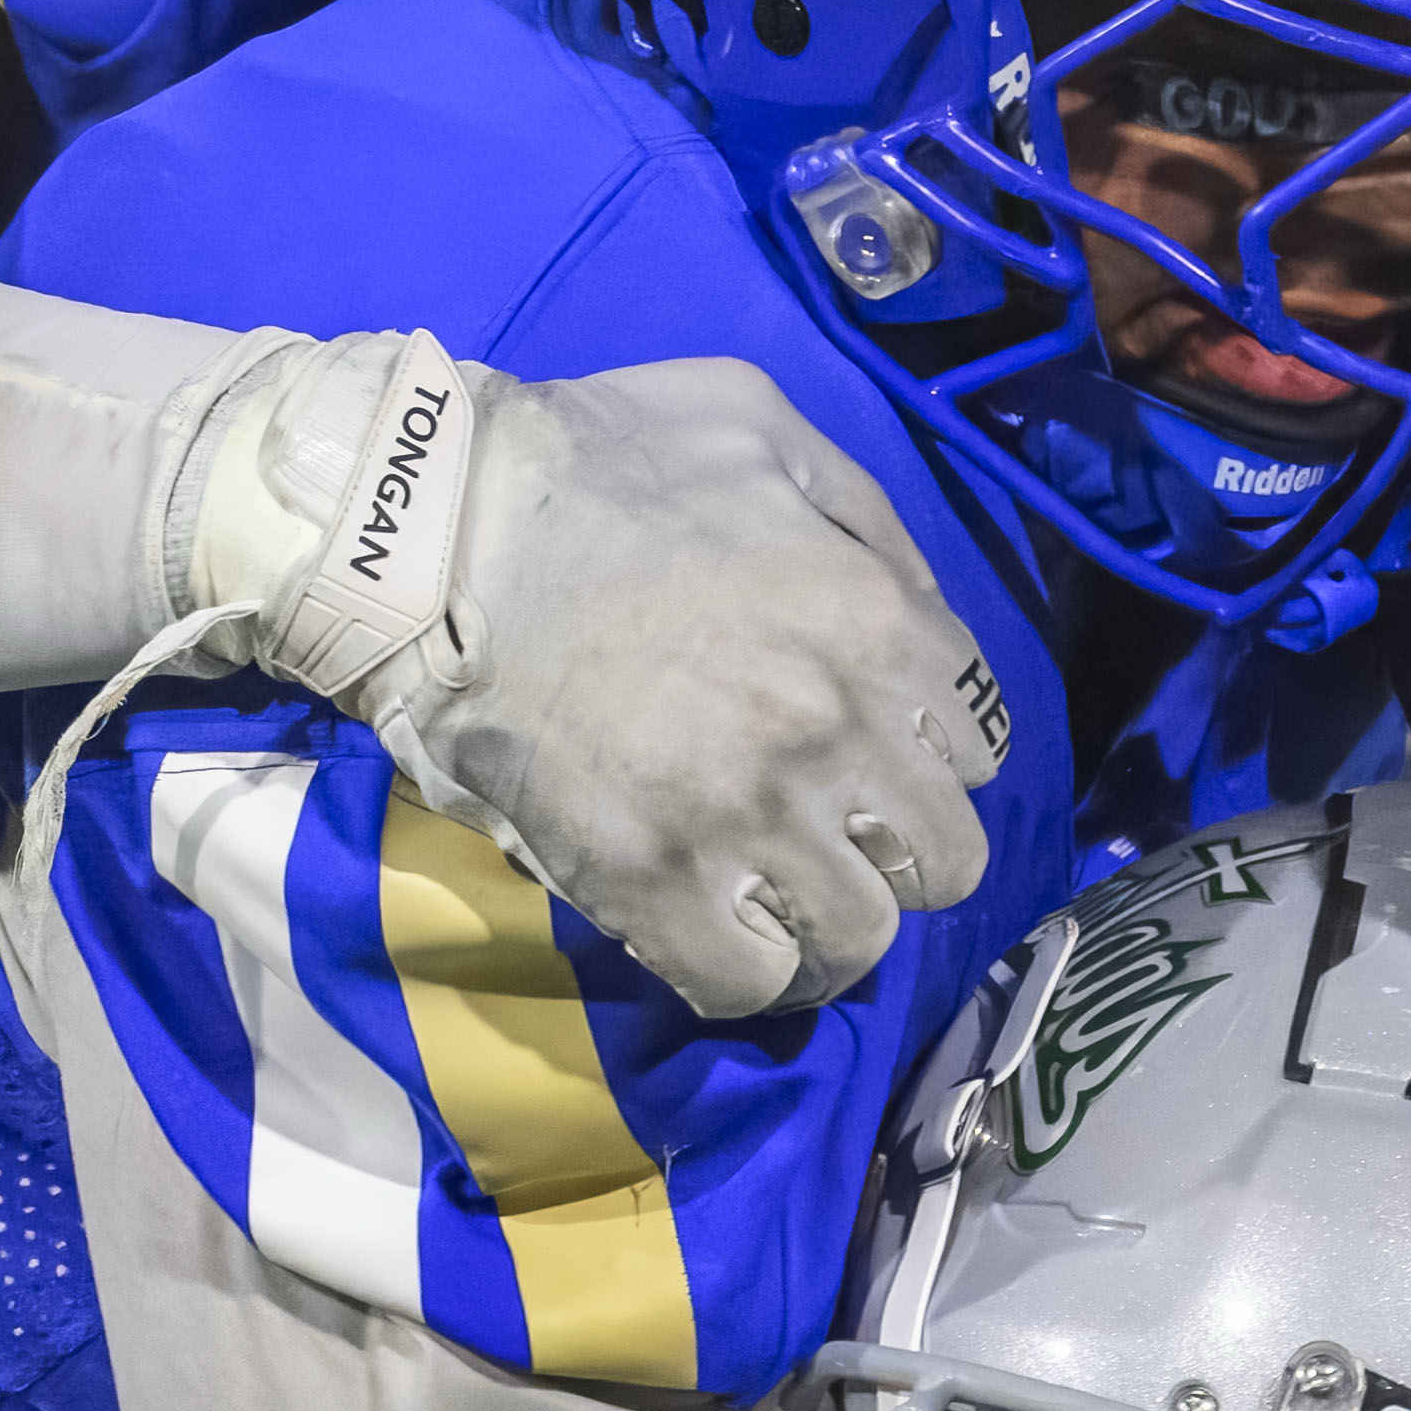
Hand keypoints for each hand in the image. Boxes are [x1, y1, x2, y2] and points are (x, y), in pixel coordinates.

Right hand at [183, 335, 1005, 1020]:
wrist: (432, 526)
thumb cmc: (596, 458)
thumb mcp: (764, 426)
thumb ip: (866, 521)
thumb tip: (918, 618)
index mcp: (873, 623)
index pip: (978, 750)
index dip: (927, 758)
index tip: (874, 755)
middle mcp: (831, 730)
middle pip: (943, 861)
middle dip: (897, 852)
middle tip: (835, 835)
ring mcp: (742, 815)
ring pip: (859, 939)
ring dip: (828, 926)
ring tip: (778, 899)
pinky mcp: (648, 880)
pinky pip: (749, 984)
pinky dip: (747, 975)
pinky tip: (719, 934)